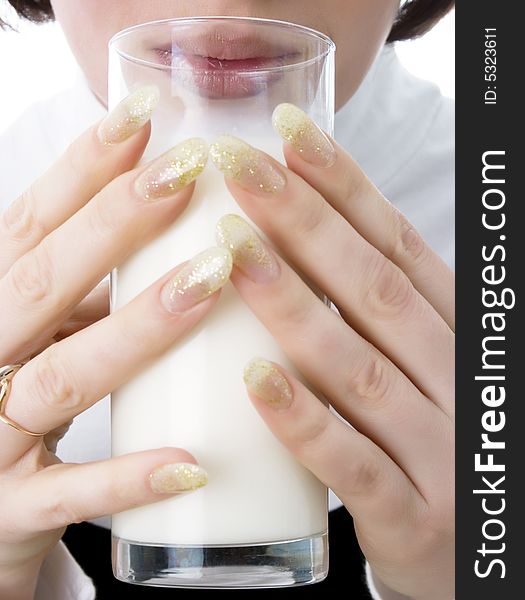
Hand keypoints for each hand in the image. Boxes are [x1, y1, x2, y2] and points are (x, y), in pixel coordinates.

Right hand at [0, 86, 224, 596]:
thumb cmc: (24, 410)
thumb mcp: (52, 339)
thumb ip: (94, 297)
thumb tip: (182, 239)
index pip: (32, 224)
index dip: (83, 168)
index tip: (145, 117)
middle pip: (42, 280)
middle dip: (115, 222)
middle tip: (190, 171)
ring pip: (58, 376)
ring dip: (136, 329)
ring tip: (212, 281)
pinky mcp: (8, 511)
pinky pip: (66, 495)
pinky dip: (127, 477)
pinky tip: (192, 463)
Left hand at [210, 104, 453, 599]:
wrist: (475, 552)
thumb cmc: (426, 444)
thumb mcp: (412, 365)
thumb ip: (366, 314)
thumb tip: (291, 238)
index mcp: (450, 333)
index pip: (396, 244)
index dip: (345, 185)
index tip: (288, 131)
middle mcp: (453, 378)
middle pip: (374, 289)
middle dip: (306, 223)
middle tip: (239, 168)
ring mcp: (439, 449)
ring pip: (360, 367)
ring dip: (294, 306)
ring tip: (232, 252)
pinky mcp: (413, 517)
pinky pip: (353, 465)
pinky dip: (305, 421)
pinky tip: (255, 378)